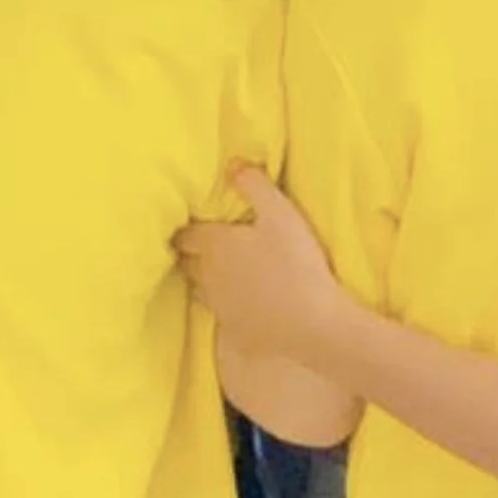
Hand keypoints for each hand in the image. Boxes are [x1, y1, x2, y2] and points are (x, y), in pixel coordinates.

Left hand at [175, 168, 350, 359]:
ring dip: (206, 282)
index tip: (191, 224)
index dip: (187, 229)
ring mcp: (219, 308)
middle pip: (188, 264)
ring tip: (221, 275)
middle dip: (192, 254)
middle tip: (203, 247)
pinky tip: (241, 308)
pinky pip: (221, 318)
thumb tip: (232, 163)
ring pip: (201, 291)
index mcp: (214, 246)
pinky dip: (226, 310)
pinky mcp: (234, 334)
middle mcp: (207, 277)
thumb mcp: (280, 214)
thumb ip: (255, 185)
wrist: (312, 326)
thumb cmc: (295, 263)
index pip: (186, 235)